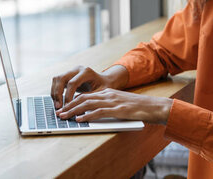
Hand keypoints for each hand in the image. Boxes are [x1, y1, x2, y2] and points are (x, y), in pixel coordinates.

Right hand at [50, 65, 127, 108]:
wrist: (105, 81)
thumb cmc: (104, 87)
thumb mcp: (100, 93)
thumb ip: (89, 98)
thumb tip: (77, 108)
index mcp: (86, 72)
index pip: (72, 83)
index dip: (68, 95)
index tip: (67, 106)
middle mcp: (77, 69)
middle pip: (61, 78)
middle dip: (57, 93)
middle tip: (58, 107)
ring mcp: (72, 71)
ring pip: (57, 79)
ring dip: (54, 92)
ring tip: (57, 105)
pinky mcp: (68, 75)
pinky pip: (57, 81)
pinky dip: (55, 91)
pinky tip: (58, 101)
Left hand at [56, 88, 172, 124]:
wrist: (153, 106)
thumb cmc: (137, 108)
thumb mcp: (119, 104)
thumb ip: (107, 107)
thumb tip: (92, 114)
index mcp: (107, 92)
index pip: (86, 95)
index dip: (72, 102)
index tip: (63, 108)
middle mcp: (108, 94)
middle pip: (83, 98)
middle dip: (69, 106)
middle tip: (59, 113)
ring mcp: (112, 101)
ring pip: (88, 104)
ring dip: (74, 111)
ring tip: (64, 117)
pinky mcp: (117, 109)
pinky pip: (99, 112)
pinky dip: (87, 116)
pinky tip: (80, 120)